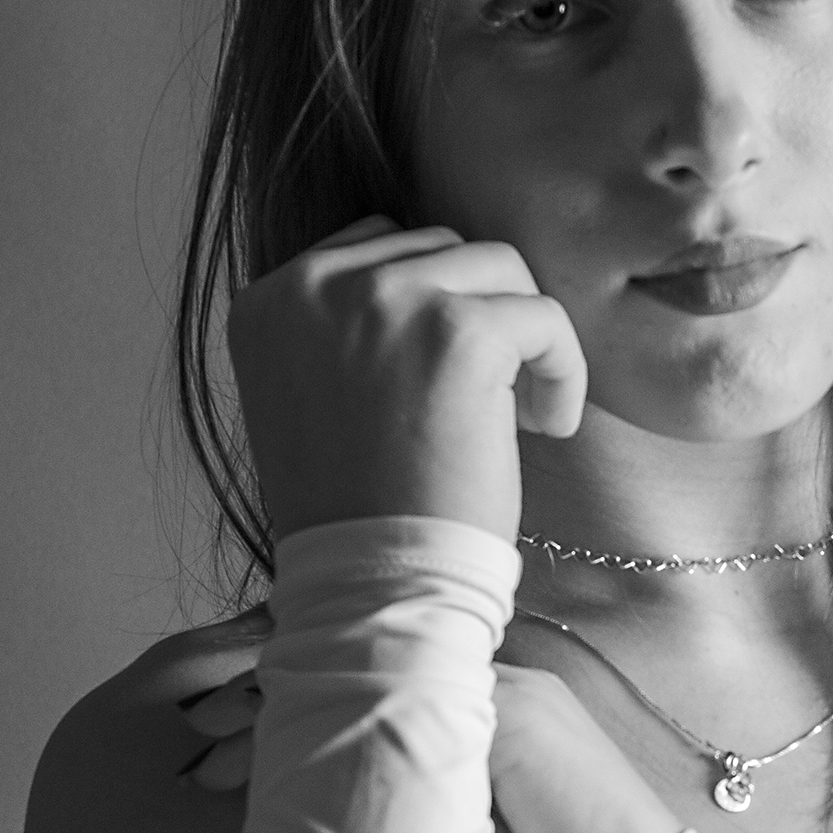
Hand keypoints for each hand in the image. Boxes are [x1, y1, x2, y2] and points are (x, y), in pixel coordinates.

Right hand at [227, 214, 588, 543]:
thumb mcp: (314, 395)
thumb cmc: (355, 511)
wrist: (371, 585)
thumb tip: (431, 277)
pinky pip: (544, 315)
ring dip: (523, 334)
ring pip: (497, 266)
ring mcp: (382, 301)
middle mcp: (312, 287)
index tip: (446, 378)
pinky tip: (550, 426)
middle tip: (493, 396)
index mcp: (267, 302)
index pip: (375, 247)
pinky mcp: (455, 332)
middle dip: (477, 315)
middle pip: (438, 247)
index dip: (429, 307)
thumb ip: (345, 327)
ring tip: (524, 411)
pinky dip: (564, 368)